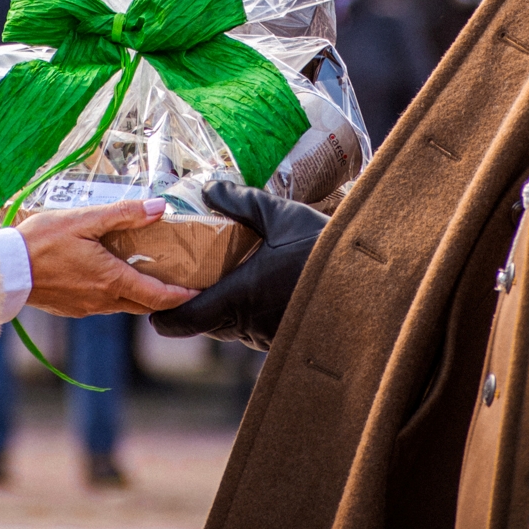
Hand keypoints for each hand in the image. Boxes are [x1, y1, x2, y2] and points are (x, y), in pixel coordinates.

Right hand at [20, 197, 200, 317]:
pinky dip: (117, 294)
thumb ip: (123, 214)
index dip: (181, 296)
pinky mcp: (72, 308)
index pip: (158, 296)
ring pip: (123, 305)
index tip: (198, 292)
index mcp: (112, 280)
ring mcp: (87, 307)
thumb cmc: (41, 242)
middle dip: (165, 297)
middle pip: (144, 305)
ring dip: (140, 295)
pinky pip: (104, 304)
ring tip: (149, 275)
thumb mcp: (85, 220)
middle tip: (181, 282)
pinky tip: (112, 276)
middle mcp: (103, 300)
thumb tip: (159, 208)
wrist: (4, 269)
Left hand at [150, 182, 325, 350]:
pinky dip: (249, 312)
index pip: (179, 322)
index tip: (158, 294)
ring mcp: (265, 336)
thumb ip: (242, 202)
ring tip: (228, 273)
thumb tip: (210, 188)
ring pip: (228, 328)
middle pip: (202, 324)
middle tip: (193, 272)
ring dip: (224, 307)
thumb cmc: (321, 250)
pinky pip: (253, 330)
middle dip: (195, 302)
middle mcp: (245, 324)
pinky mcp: (284, 340)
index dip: (162, 313)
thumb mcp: (281, 216)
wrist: (370, 285)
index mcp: (234, 297)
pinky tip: (261, 284)